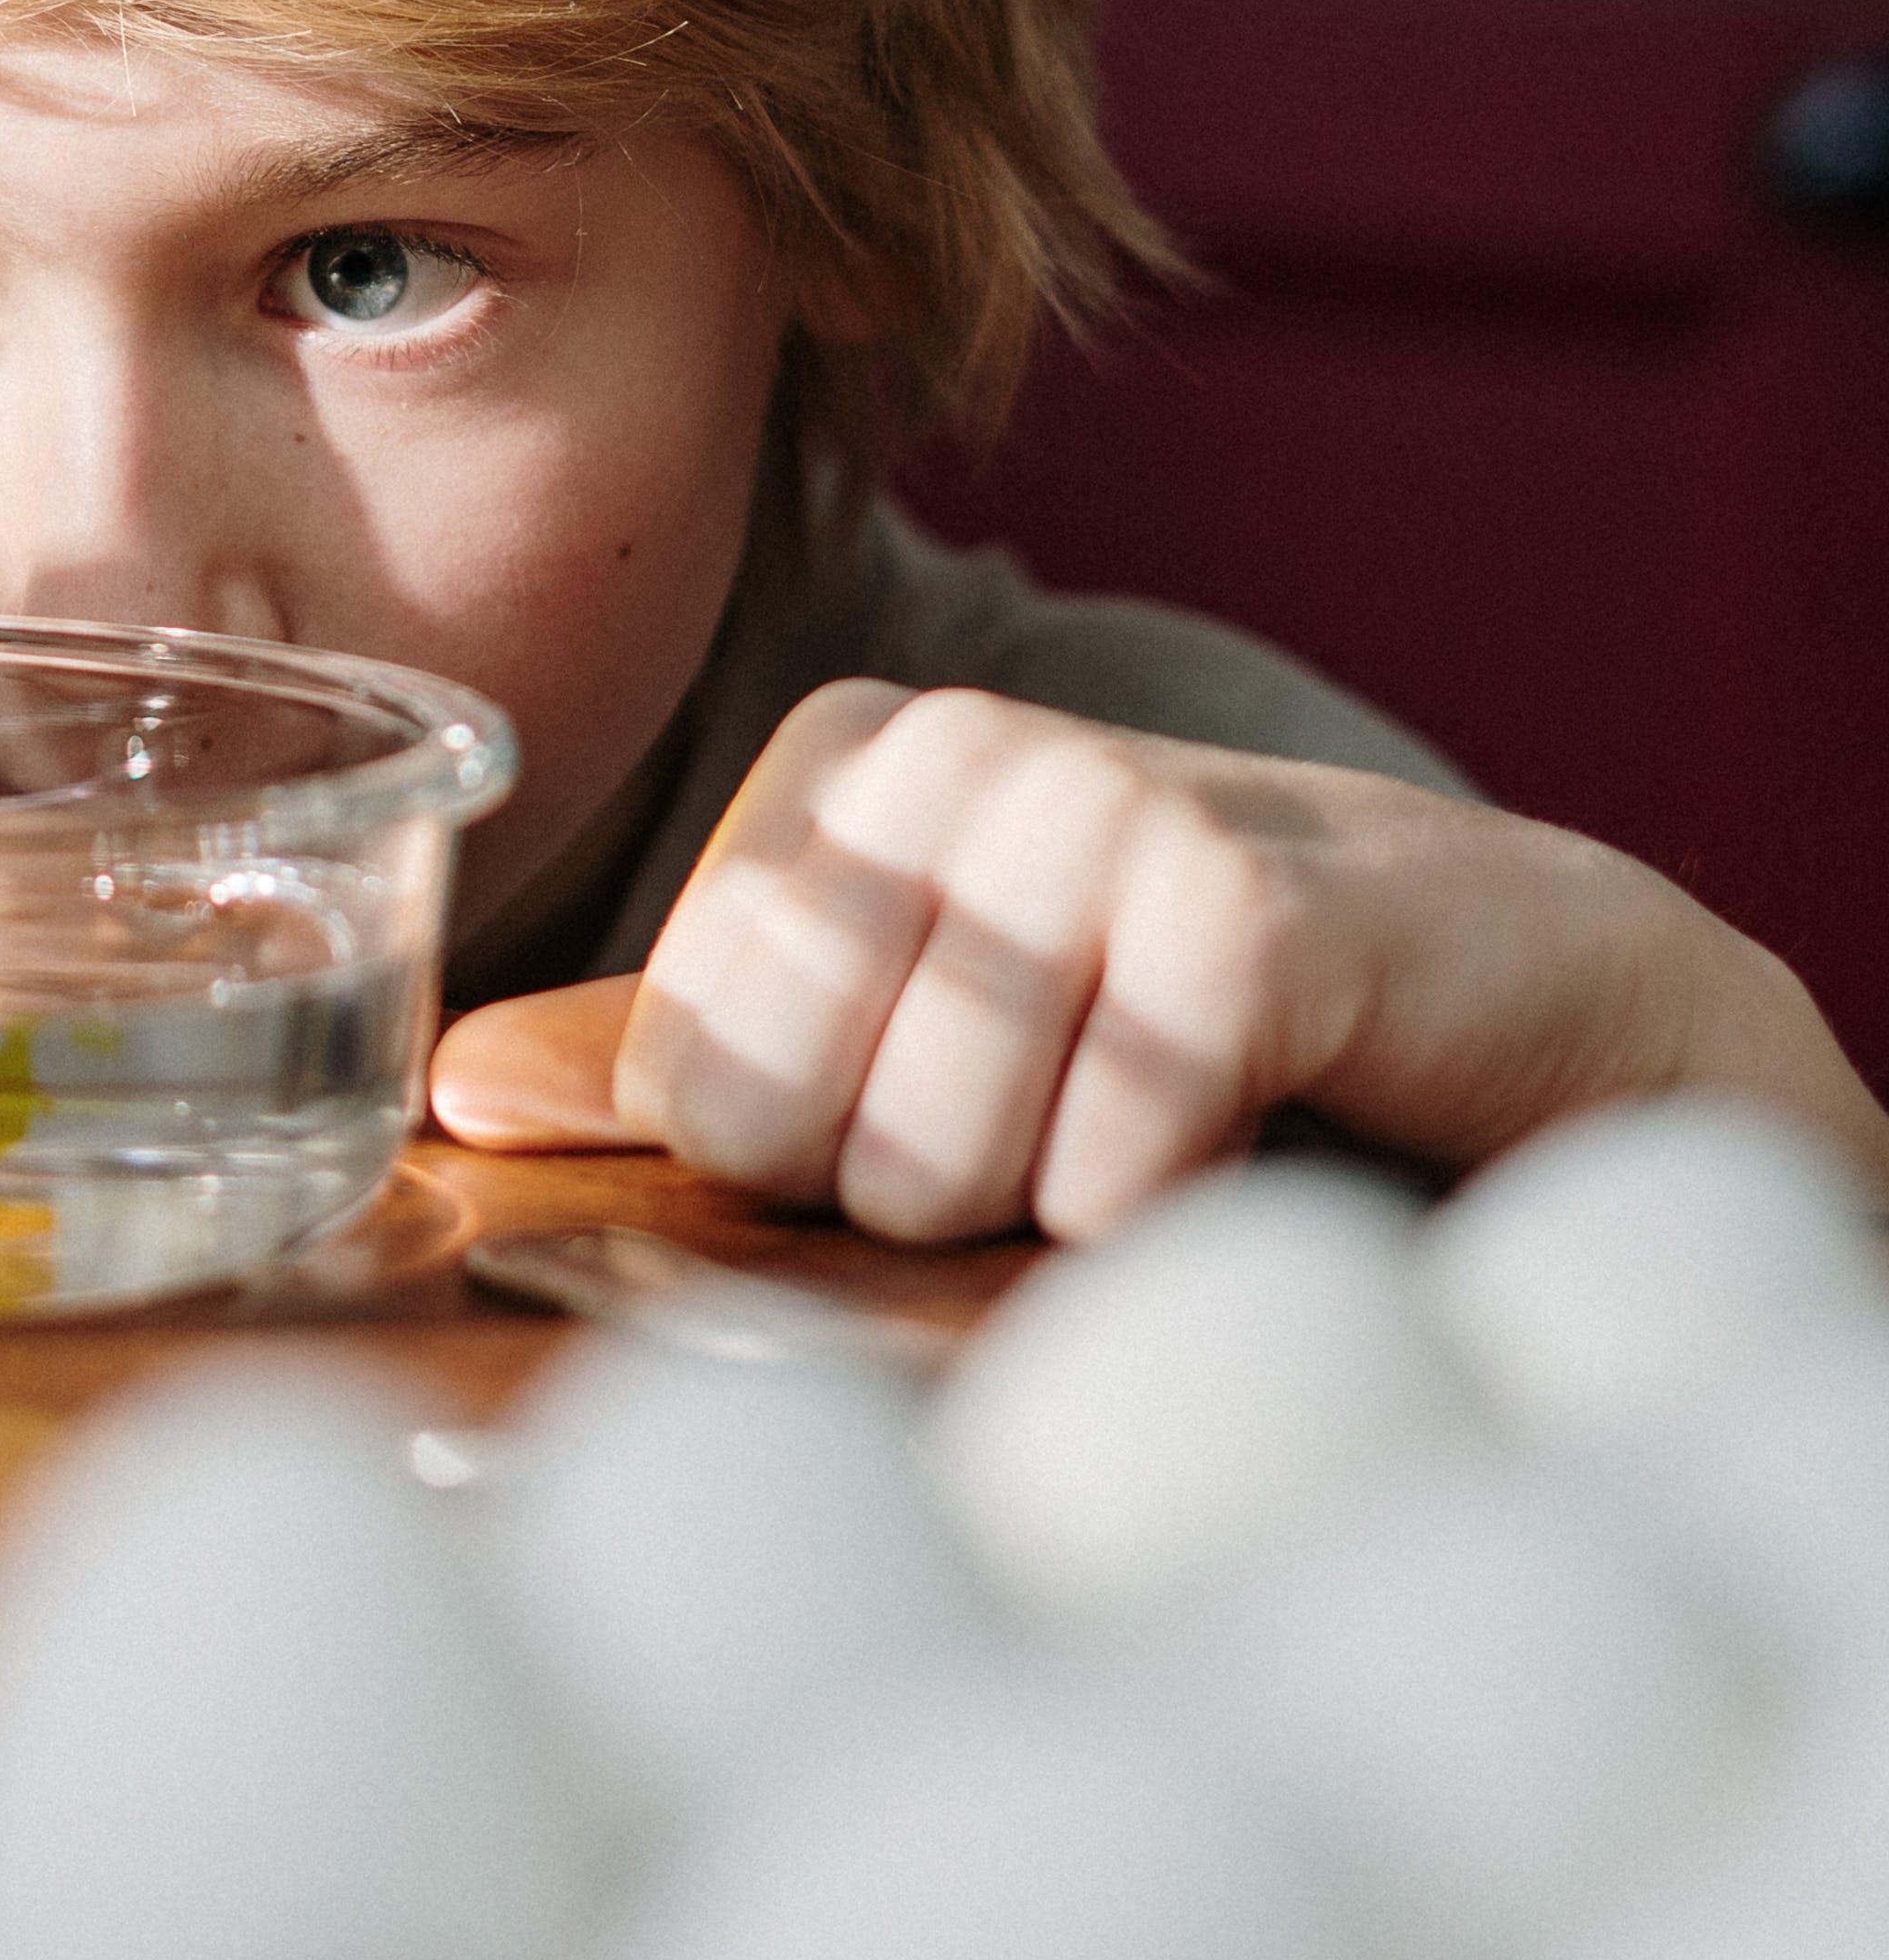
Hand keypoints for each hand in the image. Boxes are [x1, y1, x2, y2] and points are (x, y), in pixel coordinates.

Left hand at [430, 677, 1888, 1238]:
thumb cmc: (1180, 1017)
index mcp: (846, 764)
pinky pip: (1103, 1171)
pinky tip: (1251, 1114)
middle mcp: (956, 752)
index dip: (814, 1159)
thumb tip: (456, 1096)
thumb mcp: (915, 1022)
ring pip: (935, 1168)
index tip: (956, 1086)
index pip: (689, 1078)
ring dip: (1054, 1207)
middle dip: (923, 1194)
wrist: (1503, 987)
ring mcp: (1096, 808)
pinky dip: (1168, 1206)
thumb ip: (684, 1062)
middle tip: (1066, 1109)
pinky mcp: (1241, 907)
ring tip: (1159, 1105)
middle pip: (783, 1136)